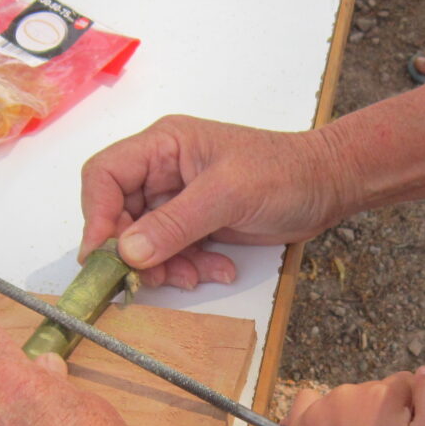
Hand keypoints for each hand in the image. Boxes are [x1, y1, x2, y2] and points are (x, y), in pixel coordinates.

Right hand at [78, 115, 352, 288]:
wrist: (328, 185)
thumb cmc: (284, 173)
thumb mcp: (228, 195)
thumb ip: (175, 223)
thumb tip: (127, 251)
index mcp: (163, 146)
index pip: (105, 175)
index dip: (96, 215)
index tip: (101, 255)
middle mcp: (164, 171)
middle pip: (120, 215)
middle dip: (135, 251)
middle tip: (150, 280)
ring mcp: (180, 199)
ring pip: (146, 241)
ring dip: (165, 266)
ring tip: (194, 277)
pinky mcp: (197, 224)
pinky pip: (174, 252)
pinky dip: (190, 267)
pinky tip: (218, 270)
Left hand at [286, 368, 424, 425]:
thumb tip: (423, 371)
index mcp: (382, 393)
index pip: (404, 387)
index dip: (412, 414)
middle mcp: (346, 394)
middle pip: (373, 395)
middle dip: (383, 417)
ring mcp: (317, 412)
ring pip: (345, 404)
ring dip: (354, 420)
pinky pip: (306, 407)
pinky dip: (318, 418)